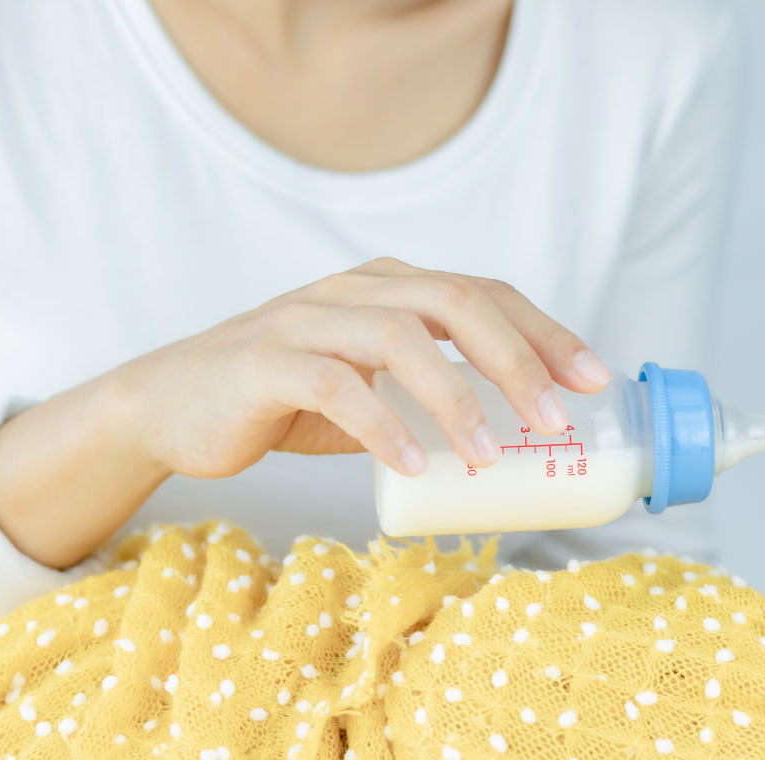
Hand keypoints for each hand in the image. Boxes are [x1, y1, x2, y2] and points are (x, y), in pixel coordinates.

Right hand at [120, 256, 611, 480]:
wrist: (169, 407)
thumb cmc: (282, 400)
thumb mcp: (370, 386)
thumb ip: (427, 392)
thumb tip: (512, 437)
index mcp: (389, 288)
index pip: (484, 294)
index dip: (547, 333)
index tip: (595, 381)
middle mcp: (353, 290)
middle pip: (455, 302)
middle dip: (518, 360)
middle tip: (555, 421)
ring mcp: (306, 321)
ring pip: (399, 337)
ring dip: (455, 398)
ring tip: (488, 456)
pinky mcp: (263, 363)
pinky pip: (335, 387)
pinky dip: (382, 426)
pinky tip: (413, 466)